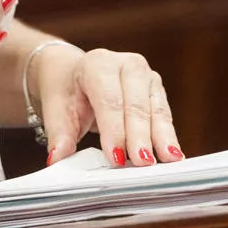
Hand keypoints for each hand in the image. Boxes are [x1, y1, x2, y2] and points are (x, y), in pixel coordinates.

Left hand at [35, 45, 182, 167]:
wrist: (74, 72)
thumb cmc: (67, 90)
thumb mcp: (56, 109)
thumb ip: (59, 134)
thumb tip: (57, 157)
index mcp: (98, 64)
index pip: (109, 99)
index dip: (115, 129)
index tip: (117, 156)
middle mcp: (126, 65)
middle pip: (136, 104)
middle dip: (140, 136)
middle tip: (142, 163)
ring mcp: (145, 76)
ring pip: (156, 109)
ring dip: (161, 138)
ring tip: (166, 161)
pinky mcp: (157, 90)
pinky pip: (165, 115)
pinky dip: (168, 136)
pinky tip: (172, 155)